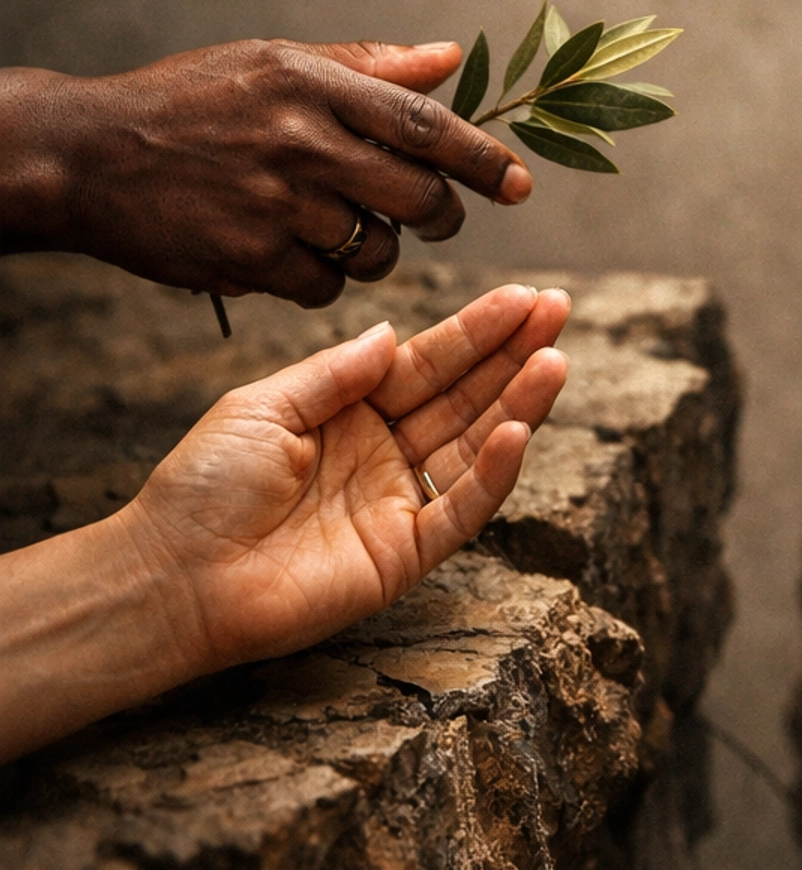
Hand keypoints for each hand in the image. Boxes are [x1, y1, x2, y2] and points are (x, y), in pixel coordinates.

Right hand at [0, 38, 531, 304]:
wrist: (84, 155)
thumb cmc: (187, 102)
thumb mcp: (272, 61)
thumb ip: (366, 66)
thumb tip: (450, 59)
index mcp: (312, 82)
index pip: (424, 121)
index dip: (482, 159)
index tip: (519, 184)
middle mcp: (299, 139)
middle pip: (416, 195)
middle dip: (444, 215)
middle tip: (440, 218)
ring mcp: (273, 202)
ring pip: (377, 249)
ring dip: (381, 252)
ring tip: (350, 233)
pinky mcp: (246, 256)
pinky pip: (324, 285)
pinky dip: (325, 280)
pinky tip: (297, 256)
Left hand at [135, 285, 569, 671]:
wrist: (172, 574)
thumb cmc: (203, 488)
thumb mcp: (263, 405)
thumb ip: (336, 372)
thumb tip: (394, 332)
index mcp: (349, 412)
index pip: (428, 363)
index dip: (477, 330)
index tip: (524, 294)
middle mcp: (383, 454)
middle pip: (464, 397)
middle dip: (514, 353)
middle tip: (560, 310)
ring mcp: (398, 505)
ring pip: (475, 447)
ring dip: (519, 404)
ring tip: (555, 359)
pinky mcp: (403, 557)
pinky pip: (460, 512)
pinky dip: (492, 475)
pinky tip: (516, 432)